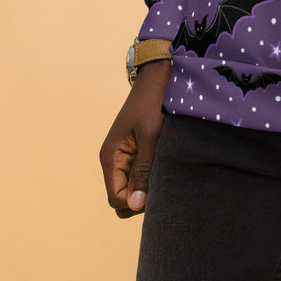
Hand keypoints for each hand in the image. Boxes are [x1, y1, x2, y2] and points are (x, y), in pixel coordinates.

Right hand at [99, 59, 170, 217]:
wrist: (161, 75)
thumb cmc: (155, 102)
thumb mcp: (151, 136)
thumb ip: (143, 170)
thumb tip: (134, 205)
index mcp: (110, 157)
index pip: (116, 199)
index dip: (136, 203)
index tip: (159, 192)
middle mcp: (114, 159)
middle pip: (124, 197)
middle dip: (141, 199)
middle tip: (165, 184)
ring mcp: (126, 155)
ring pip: (134, 187)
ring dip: (149, 186)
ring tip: (168, 172)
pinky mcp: (138, 150)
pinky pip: (142, 174)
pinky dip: (154, 175)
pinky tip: (169, 165)